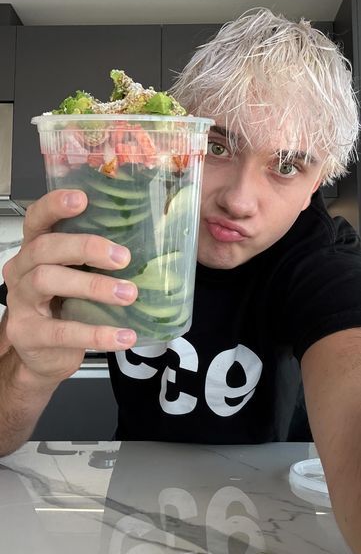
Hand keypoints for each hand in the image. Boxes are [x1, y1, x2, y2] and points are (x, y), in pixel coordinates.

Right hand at [2, 189, 136, 385]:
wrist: (43, 355)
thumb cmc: (64, 307)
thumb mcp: (76, 277)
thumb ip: (95, 259)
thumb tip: (148, 242)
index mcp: (35, 249)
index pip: (37, 219)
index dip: (55, 205)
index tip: (83, 199)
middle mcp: (21, 270)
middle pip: (45, 247)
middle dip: (86, 247)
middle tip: (122, 257)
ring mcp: (20, 301)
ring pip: (48, 280)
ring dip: (94, 286)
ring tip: (128, 294)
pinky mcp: (27, 333)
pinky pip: (62, 331)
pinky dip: (96, 333)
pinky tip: (122, 336)